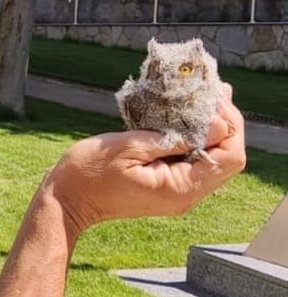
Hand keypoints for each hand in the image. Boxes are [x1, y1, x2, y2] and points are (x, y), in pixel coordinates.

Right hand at [43, 83, 245, 233]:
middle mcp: (187, 196)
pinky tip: (187, 120)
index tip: (213, 100)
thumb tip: (218, 125)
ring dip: (212, 130)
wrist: (66, 201)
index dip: (229, 124)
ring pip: (215, 160)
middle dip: (225, 124)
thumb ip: (176, 137)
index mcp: (180, 189)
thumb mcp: (130, 146)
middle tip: (212, 94)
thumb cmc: (89, 173)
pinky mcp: (169, 189)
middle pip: (228, 159)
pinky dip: (197, 140)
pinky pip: (196, 163)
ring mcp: (179, 195)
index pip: (230, 157)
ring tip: (202, 102)